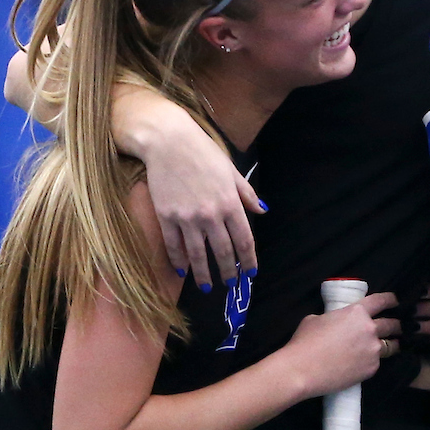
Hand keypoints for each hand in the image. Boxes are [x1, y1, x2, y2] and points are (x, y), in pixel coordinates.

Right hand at [134, 105, 263, 289]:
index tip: (251, 272)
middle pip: (223, 251)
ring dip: (204, 274)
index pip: (244, 239)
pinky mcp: (167, 216)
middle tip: (231, 285)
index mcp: (230, 203)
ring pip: (198, 254)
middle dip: (228, 271)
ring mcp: (187, 217)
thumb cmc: (204, 153)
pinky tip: (183, 271)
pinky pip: (174, 245)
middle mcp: (211, 214)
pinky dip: (179, 261)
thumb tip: (262, 211)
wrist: (169, 142)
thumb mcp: (232, 171)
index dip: (249, 259)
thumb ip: (246, 194)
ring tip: (208, 287)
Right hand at [286, 292, 399, 397]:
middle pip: (391, 324)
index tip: (396, 301)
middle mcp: (370, 329)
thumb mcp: (317, 319)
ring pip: (390, 345)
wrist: (301, 370)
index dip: (391, 299)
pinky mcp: (371, 369)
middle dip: (397, 324)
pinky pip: (376, 362)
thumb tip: (337, 324)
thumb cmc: (305, 341)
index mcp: (357, 312)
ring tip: (392, 345)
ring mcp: (373, 350)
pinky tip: (365, 364)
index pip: (381, 301)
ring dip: (391, 344)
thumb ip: (334, 318)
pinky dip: (372, 361)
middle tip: (398, 326)